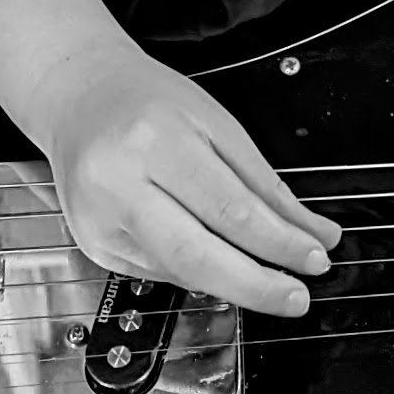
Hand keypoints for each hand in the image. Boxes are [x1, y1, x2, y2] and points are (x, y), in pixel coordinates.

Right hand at [35, 37, 341, 317]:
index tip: (314, 257)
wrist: (79, 96)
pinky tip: (220, 264)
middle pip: (194, 256)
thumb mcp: (218, 125)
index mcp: (154, 142)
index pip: (228, 208)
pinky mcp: (94, 247)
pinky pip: (159, 272)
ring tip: (271, 281)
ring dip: (233, 282)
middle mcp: (117, 185)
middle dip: (255, 286)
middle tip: (296, 297)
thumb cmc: (148, 102)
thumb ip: (265, 186)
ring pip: (179, 272)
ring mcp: (99, 222)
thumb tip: (312, 233)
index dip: (278, 243)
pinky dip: (198, 272)